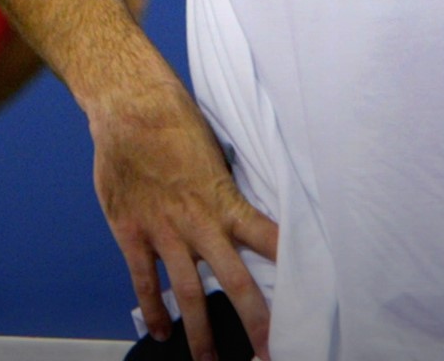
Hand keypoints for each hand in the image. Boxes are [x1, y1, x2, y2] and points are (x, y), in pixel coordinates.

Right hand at [91, 85, 277, 360]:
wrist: (129, 107)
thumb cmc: (176, 122)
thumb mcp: (215, 152)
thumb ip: (227, 188)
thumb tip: (247, 208)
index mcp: (226, 200)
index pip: (270, 238)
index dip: (293, 265)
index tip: (314, 293)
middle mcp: (200, 222)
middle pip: (235, 281)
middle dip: (255, 320)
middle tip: (269, 353)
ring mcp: (164, 230)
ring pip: (189, 292)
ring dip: (200, 331)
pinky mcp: (132, 231)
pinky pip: (144, 279)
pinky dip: (153, 308)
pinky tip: (162, 330)